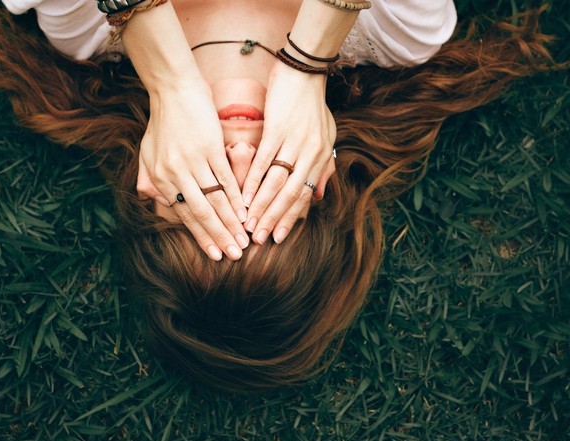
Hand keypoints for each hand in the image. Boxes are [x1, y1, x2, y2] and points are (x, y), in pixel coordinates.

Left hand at [135, 79, 249, 259]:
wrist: (173, 89)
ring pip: (215, 199)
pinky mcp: (210, 147)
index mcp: (159, 178)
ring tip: (245, 239)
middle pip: (201, 212)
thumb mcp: (147, 152)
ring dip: (232, 222)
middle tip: (235, 256)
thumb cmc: (162, 121)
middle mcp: (174, 173)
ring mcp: (192, 160)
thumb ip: (149, 179)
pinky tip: (246, 211)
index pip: (183, 215)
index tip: (215, 254)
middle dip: (220, 237)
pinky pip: (225, 178)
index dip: (201, 236)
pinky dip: (237, 197)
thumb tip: (155, 203)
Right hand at [242, 62, 336, 244]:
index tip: (278, 237)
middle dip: (274, 219)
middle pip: (291, 194)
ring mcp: (294, 142)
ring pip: (276, 182)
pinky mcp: (277, 130)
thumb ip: (323, 167)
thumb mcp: (326, 136)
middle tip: (259, 240)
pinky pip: (264, 162)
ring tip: (248, 225)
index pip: (305, 195)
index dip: (291, 218)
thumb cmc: (312, 104)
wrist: (304, 72)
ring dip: (261, 206)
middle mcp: (311, 154)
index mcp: (322, 157)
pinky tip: (243, 197)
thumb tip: (319, 196)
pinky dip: (253, 182)